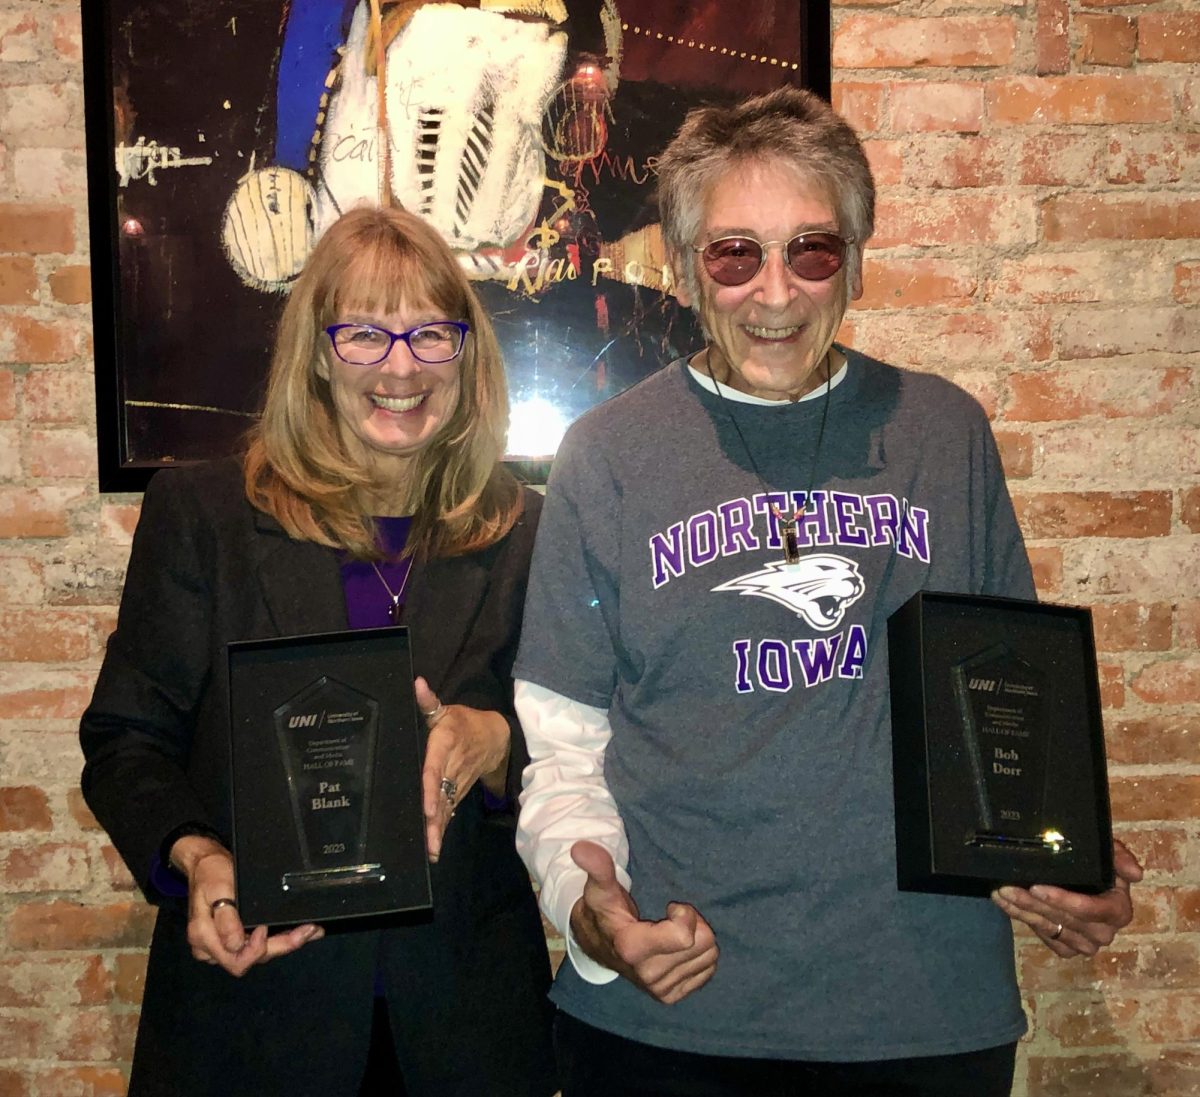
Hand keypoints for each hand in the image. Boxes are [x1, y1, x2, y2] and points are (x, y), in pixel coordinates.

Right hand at [171, 835, 322, 976]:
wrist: (205, 864)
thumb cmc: (211, 873)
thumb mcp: (217, 888)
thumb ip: (225, 918)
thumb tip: (236, 943)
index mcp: (204, 938)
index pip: (236, 959)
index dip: (256, 949)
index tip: (267, 928)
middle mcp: (210, 949)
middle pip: (249, 961)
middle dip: (281, 947)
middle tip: (308, 931)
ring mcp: (220, 947)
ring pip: (254, 956)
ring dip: (282, 945)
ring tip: (309, 931)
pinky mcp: (230, 940)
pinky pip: (254, 946)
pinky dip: (276, 940)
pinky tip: (297, 932)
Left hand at [415, 677, 510, 861]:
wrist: (495, 739)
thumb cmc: (464, 723)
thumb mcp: (446, 709)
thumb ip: (428, 700)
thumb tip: (416, 683)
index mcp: (445, 746)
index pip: (435, 769)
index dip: (431, 788)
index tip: (428, 807)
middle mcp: (452, 768)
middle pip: (441, 795)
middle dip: (435, 820)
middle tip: (428, 842)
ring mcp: (456, 783)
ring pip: (447, 808)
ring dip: (439, 829)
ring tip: (430, 850)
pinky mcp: (457, 793)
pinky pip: (449, 811)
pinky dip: (442, 829)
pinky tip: (433, 848)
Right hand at [568, 840, 717, 1003]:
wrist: (598, 945)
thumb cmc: (604, 911)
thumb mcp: (601, 888)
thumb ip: (598, 868)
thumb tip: (580, 848)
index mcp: (632, 948)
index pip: (686, 935)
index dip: (684, 914)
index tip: (670, 907)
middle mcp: (648, 974)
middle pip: (704, 943)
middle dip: (693, 924)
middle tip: (672, 918)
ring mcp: (660, 989)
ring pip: (709, 956)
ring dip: (697, 939)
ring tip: (673, 932)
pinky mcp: (670, 996)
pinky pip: (707, 971)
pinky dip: (698, 956)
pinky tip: (677, 948)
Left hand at [991, 838, 1142, 957]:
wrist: (1085, 874)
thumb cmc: (1098, 863)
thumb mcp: (1109, 852)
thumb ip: (1120, 857)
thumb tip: (1136, 874)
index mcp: (1118, 910)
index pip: (1090, 910)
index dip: (1063, 900)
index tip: (1036, 887)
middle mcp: (1104, 932)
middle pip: (1066, 921)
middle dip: (1034, 905)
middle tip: (1008, 887)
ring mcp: (1086, 943)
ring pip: (1052, 930)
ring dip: (1024, 912)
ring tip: (1001, 893)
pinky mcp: (1068, 947)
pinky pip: (1046, 939)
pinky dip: (1024, 921)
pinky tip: (1006, 905)